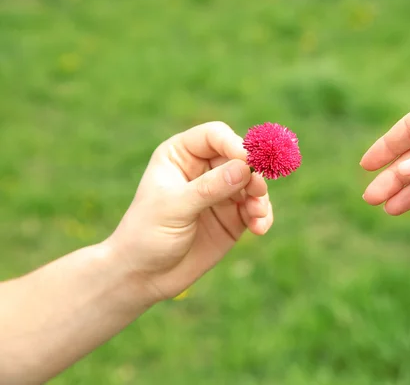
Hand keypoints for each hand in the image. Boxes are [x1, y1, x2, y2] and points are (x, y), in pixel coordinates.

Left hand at [106, 122, 272, 302]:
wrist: (144, 276)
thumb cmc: (147, 234)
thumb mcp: (175, 208)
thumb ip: (210, 188)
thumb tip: (245, 168)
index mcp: (181, 156)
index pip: (214, 136)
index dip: (234, 144)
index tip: (247, 162)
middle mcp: (203, 170)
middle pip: (240, 158)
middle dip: (253, 173)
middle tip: (258, 190)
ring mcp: (220, 194)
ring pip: (252, 184)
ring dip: (260, 197)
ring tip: (257, 215)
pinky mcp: (233, 218)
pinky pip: (256, 209)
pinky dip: (262, 216)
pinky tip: (259, 229)